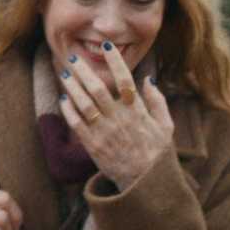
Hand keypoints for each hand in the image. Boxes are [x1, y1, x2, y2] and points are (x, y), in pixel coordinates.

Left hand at [59, 43, 175, 187]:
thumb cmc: (157, 154)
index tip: (108, 46)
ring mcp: (104, 132)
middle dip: (85, 72)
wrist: (145, 183)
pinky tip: (63, 99)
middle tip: (75, 58)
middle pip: (99, 90)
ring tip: (65, 73)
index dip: (116, 62)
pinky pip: (77, 124)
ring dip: (73, 88)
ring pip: (85, 105)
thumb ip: (157, 102)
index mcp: (138, 112)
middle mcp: (119, 119)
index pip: (125, 80)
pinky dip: (69, 110)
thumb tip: (148, 80)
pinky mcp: (93, 146)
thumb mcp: (166, 127)